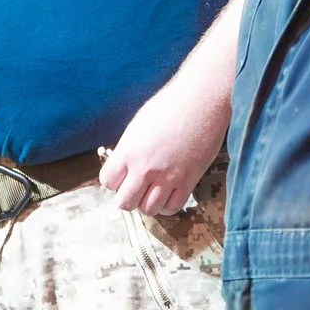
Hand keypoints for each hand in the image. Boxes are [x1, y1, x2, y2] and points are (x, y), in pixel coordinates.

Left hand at [99, 78, 223, 214]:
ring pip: (148, 209)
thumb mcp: (139, 125)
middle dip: (127, 198)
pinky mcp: (188, 181)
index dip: (114, 181)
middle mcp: (145, 168)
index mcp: (129, 151)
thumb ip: (130, 149)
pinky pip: (173, 207)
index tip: (122, 176)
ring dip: (148, 203)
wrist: (201, 99)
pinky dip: (167, 205)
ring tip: (152, 191)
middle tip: (135, 188)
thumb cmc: (171, 105)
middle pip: (125, 202)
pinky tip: (168, 193)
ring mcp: (167, 177)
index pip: (107, 181)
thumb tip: (126, 166)